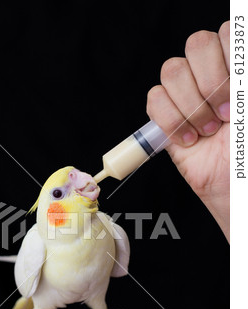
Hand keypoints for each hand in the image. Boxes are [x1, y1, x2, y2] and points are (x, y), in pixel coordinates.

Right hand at [147, 21, 229, 240]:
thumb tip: (235, 40)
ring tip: (206, 131)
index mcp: (236, 71)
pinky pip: (154, 100)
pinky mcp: (165, 118)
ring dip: (191, 106)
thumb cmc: (246, 156)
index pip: (228, 33)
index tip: (238, 98)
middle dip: (210, 82)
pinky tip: (188, 139)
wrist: (232, 190)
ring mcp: (186, 97)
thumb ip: (243, 83)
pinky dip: (170, 121)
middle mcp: (211, 78)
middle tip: (224, 115)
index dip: (229, 62)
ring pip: (172, 70)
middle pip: (196, 44)